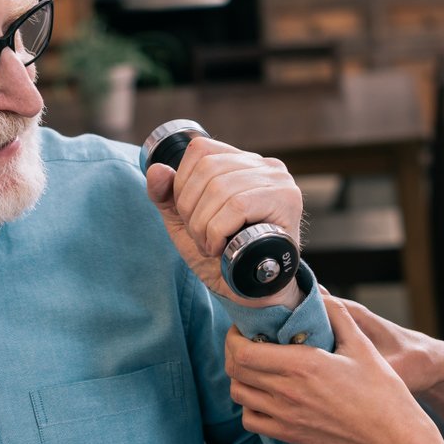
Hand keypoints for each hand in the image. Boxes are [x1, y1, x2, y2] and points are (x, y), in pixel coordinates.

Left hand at [145, 134, 303, 307]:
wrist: (253, 294)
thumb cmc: (224, 257)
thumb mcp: (185, 224)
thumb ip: (166, 197)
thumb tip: (156, 169)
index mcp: (243, 163)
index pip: (200, 149)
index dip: (183, 183)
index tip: (190, 216)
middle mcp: (265, 166)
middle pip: (207, 169)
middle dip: (192, 210)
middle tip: (201, 237)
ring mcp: (279, 182)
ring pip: (220, 188)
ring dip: (204, 226)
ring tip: (212, 246)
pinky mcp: (286, 201)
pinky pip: (237, 206)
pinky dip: (218, 232)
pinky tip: (222, 249)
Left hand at [224, 293, 439, 443]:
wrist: (390, 434)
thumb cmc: (380, 389)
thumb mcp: (361, 344)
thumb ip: (337, 315)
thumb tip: (319, 296)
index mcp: (301, 365)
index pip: (243, 351)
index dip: (235, 336)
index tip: (244, 328)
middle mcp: (286, 391)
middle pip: (235, 370)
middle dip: (234, 351)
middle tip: (247, 342)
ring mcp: (285, 416)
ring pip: (239, 394)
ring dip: (240, 377)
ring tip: (256, 367)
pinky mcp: (289, 434)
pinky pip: (250, 420)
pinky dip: (249, 405)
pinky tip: (264, 396)